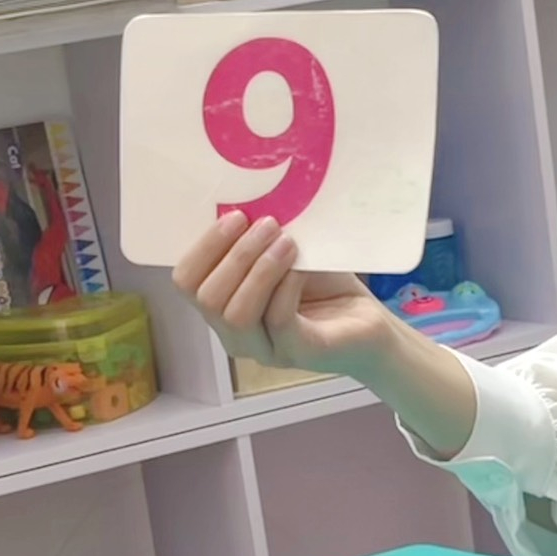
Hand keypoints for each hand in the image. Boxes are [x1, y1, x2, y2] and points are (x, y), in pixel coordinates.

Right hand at [174, 212, 398, 375]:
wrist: (370, 323)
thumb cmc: (324, 286)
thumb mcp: (285, 253)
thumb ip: (259, 239)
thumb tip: (244, 202)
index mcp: (222, 309)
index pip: (186, 283)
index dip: (204, 247)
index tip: (236, 216)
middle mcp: (236, 335)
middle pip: (208, 299)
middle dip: (235, 255)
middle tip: (268, 224)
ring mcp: (266, 349)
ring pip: (237, 314)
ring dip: (258, 269)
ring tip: (286, 241)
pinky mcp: (300, 353)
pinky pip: (278, 320)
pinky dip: (286, 285)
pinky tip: (301, 265)